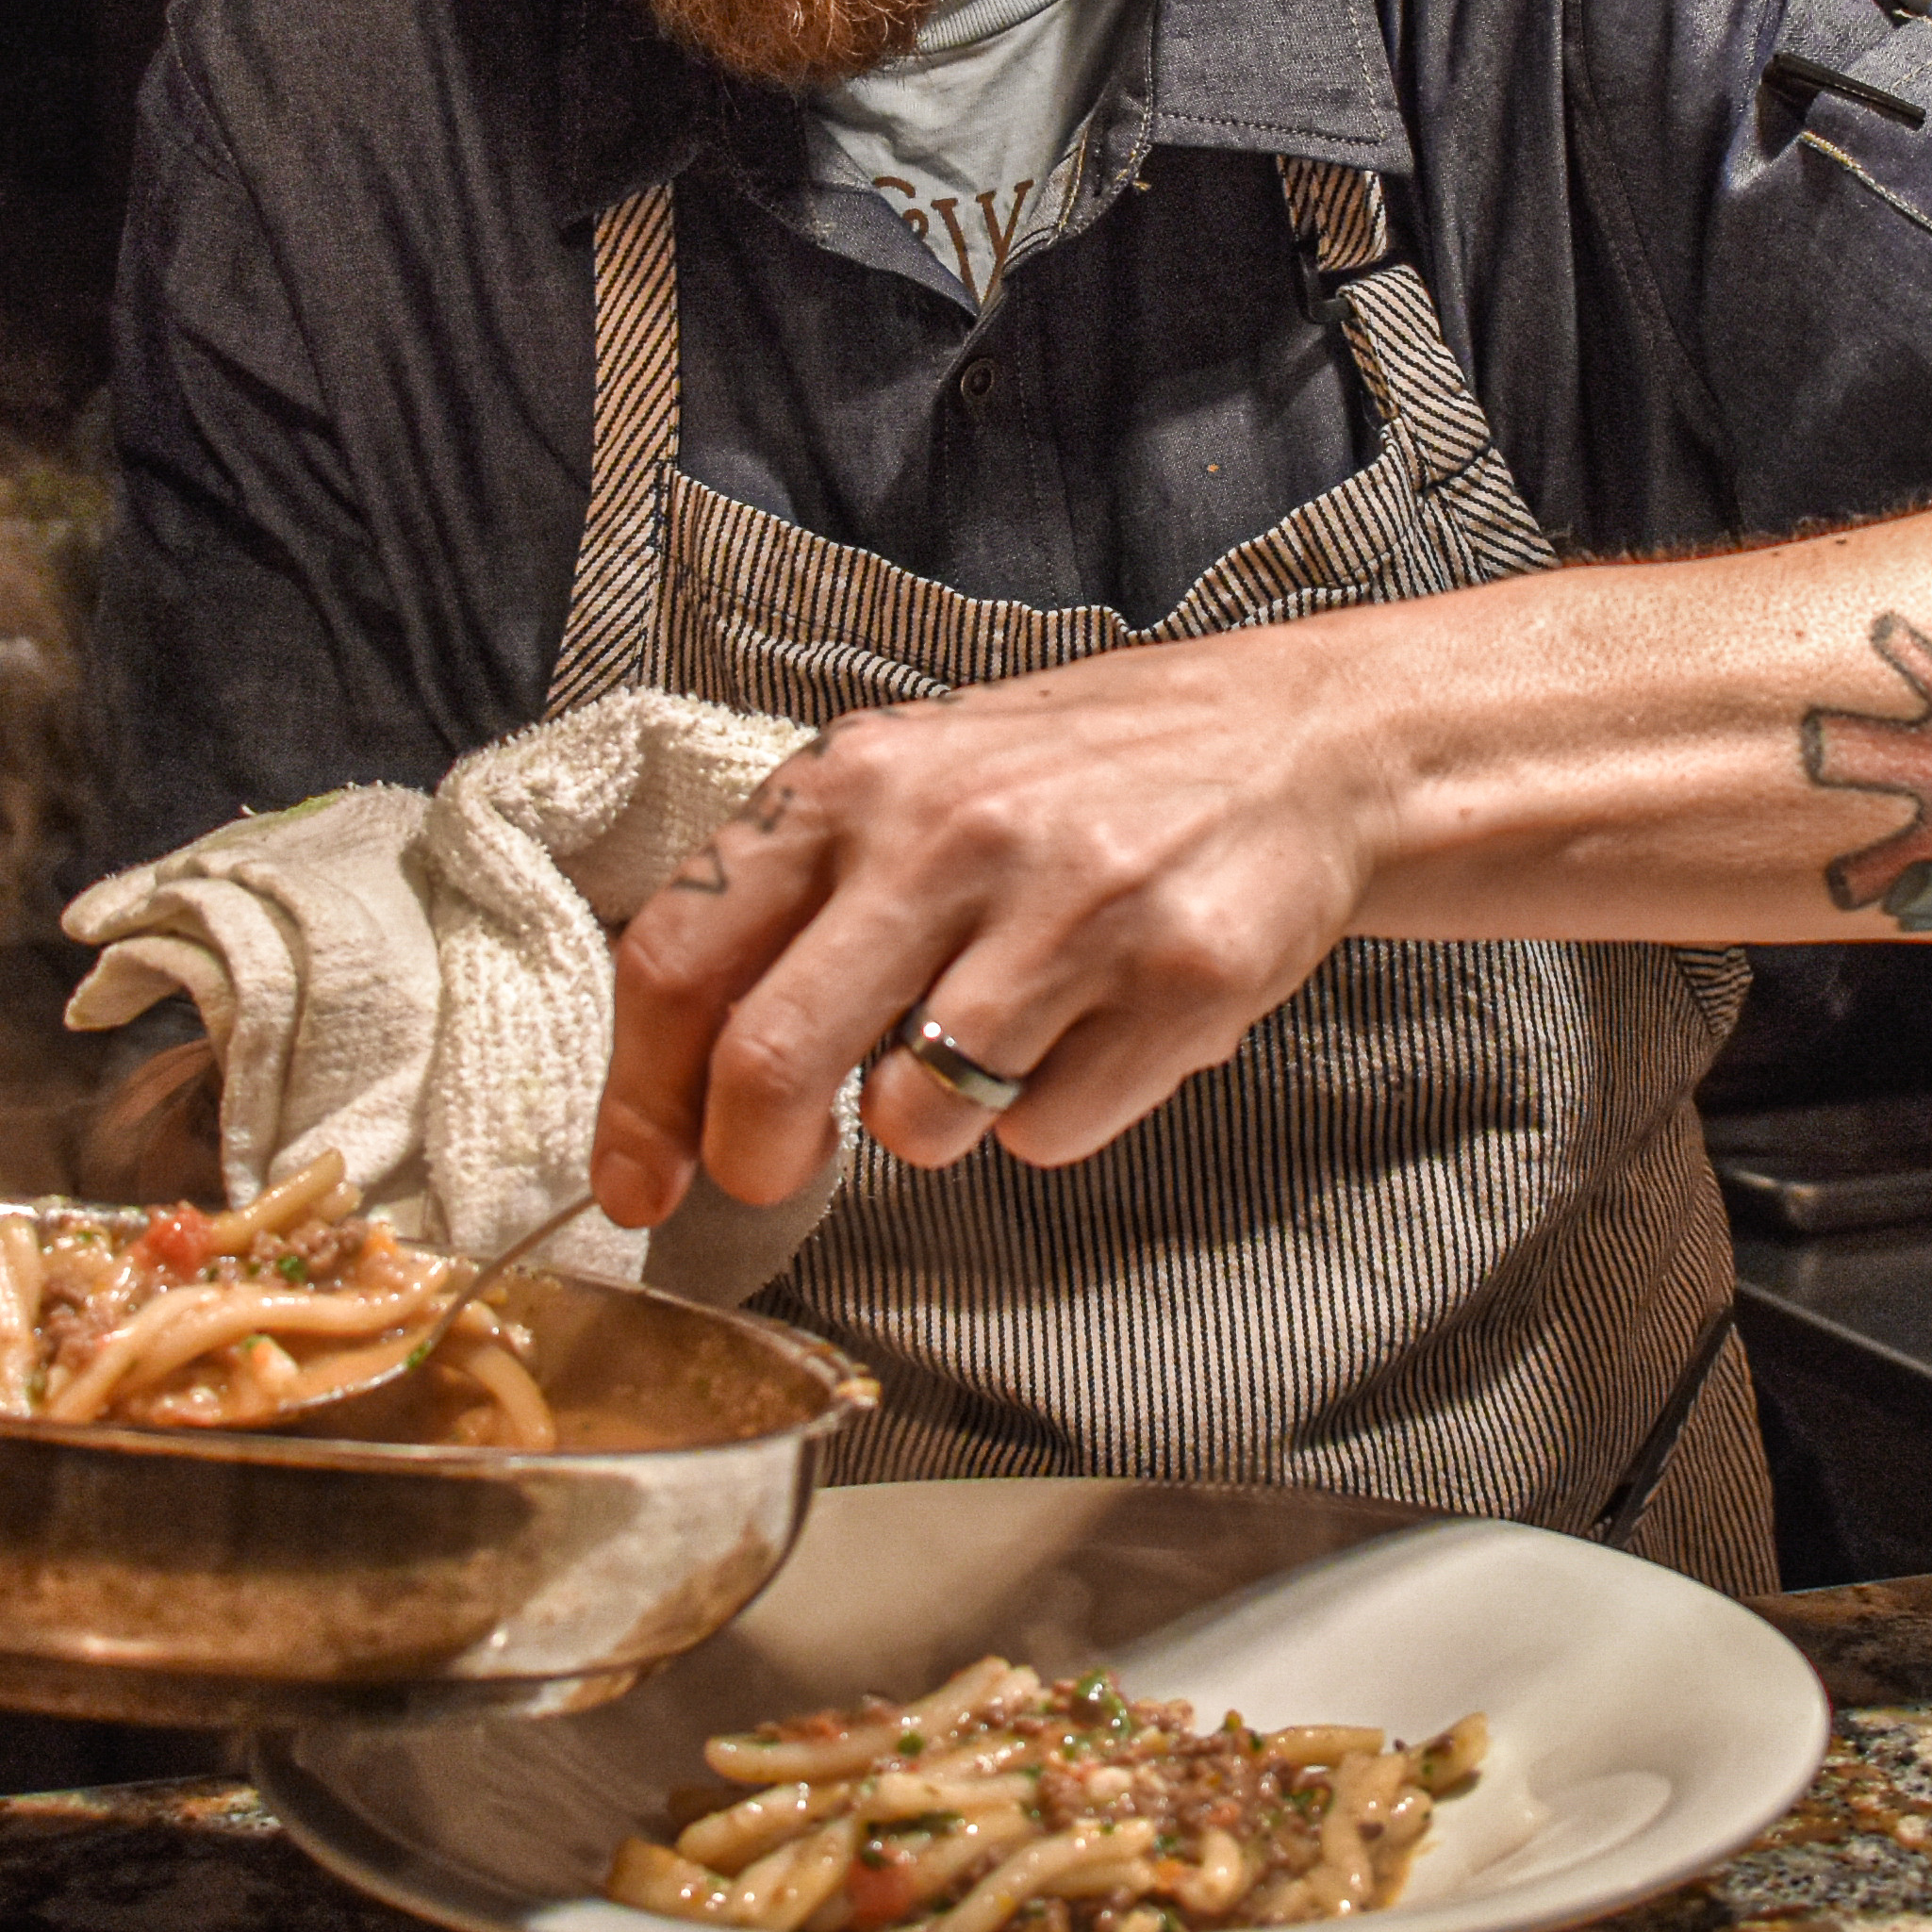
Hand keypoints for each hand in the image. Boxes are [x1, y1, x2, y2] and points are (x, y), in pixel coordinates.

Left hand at [588, 633, 1397, 1226]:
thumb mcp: (912, 784)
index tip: (634, 1186)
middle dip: (753, 1158)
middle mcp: (948, 833)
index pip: (679, 957)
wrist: (1297, 745)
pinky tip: (1092, 1031)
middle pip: (771, 1058)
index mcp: (853, 780)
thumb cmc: (1070, 784)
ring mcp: (1070, 908)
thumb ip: (799, 901)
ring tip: (993, 1041)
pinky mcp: (1178, 983)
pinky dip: (1050, 1117)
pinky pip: (1046, 1135)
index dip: (637, 1099)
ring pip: (916, 1120)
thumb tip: (684, 1083)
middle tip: (775, 1178)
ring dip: (931, 1125)